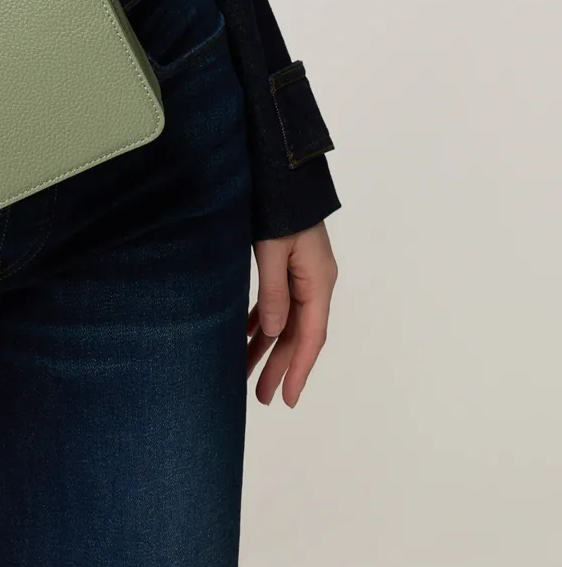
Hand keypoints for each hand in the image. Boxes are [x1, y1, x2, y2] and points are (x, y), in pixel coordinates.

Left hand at [247, 220, 336, 406]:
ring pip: (288, 320)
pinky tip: (248, 336)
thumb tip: (274, 333)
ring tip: (247, 374)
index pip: (311, 336)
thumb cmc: (280, 206)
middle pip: (300, 333)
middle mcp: (316, 281)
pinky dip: (264, 321)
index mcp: (319, 281)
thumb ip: (273, 292)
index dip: (298, 369)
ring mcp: (303, 273)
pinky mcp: (289, 264)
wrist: (284, 168)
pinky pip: (278, 302)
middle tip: (263, 398)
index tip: (286, 398)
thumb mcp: (273, 250)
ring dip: (269, 346)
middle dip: (280, 365)